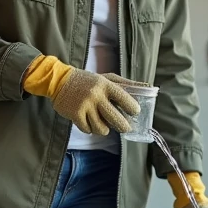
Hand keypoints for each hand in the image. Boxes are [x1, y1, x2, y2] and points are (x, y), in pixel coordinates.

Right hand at [23, 56, 140, 135]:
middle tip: (125, 127)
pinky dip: (90, 128)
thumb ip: (126, 84)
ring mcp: (85, 106)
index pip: (125, 99)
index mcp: (105, 85)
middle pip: (116, 119)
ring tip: (103, 123)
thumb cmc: (87, 80)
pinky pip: (88, 130)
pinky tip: (88, 121)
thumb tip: (148, 87)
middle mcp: (96, 95)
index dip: (133, 108)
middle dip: (124, 127)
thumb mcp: (106, 78)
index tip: (135, 112)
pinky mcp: (75, 115)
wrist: (59, 80)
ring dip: (104, 129)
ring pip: (102, 129)